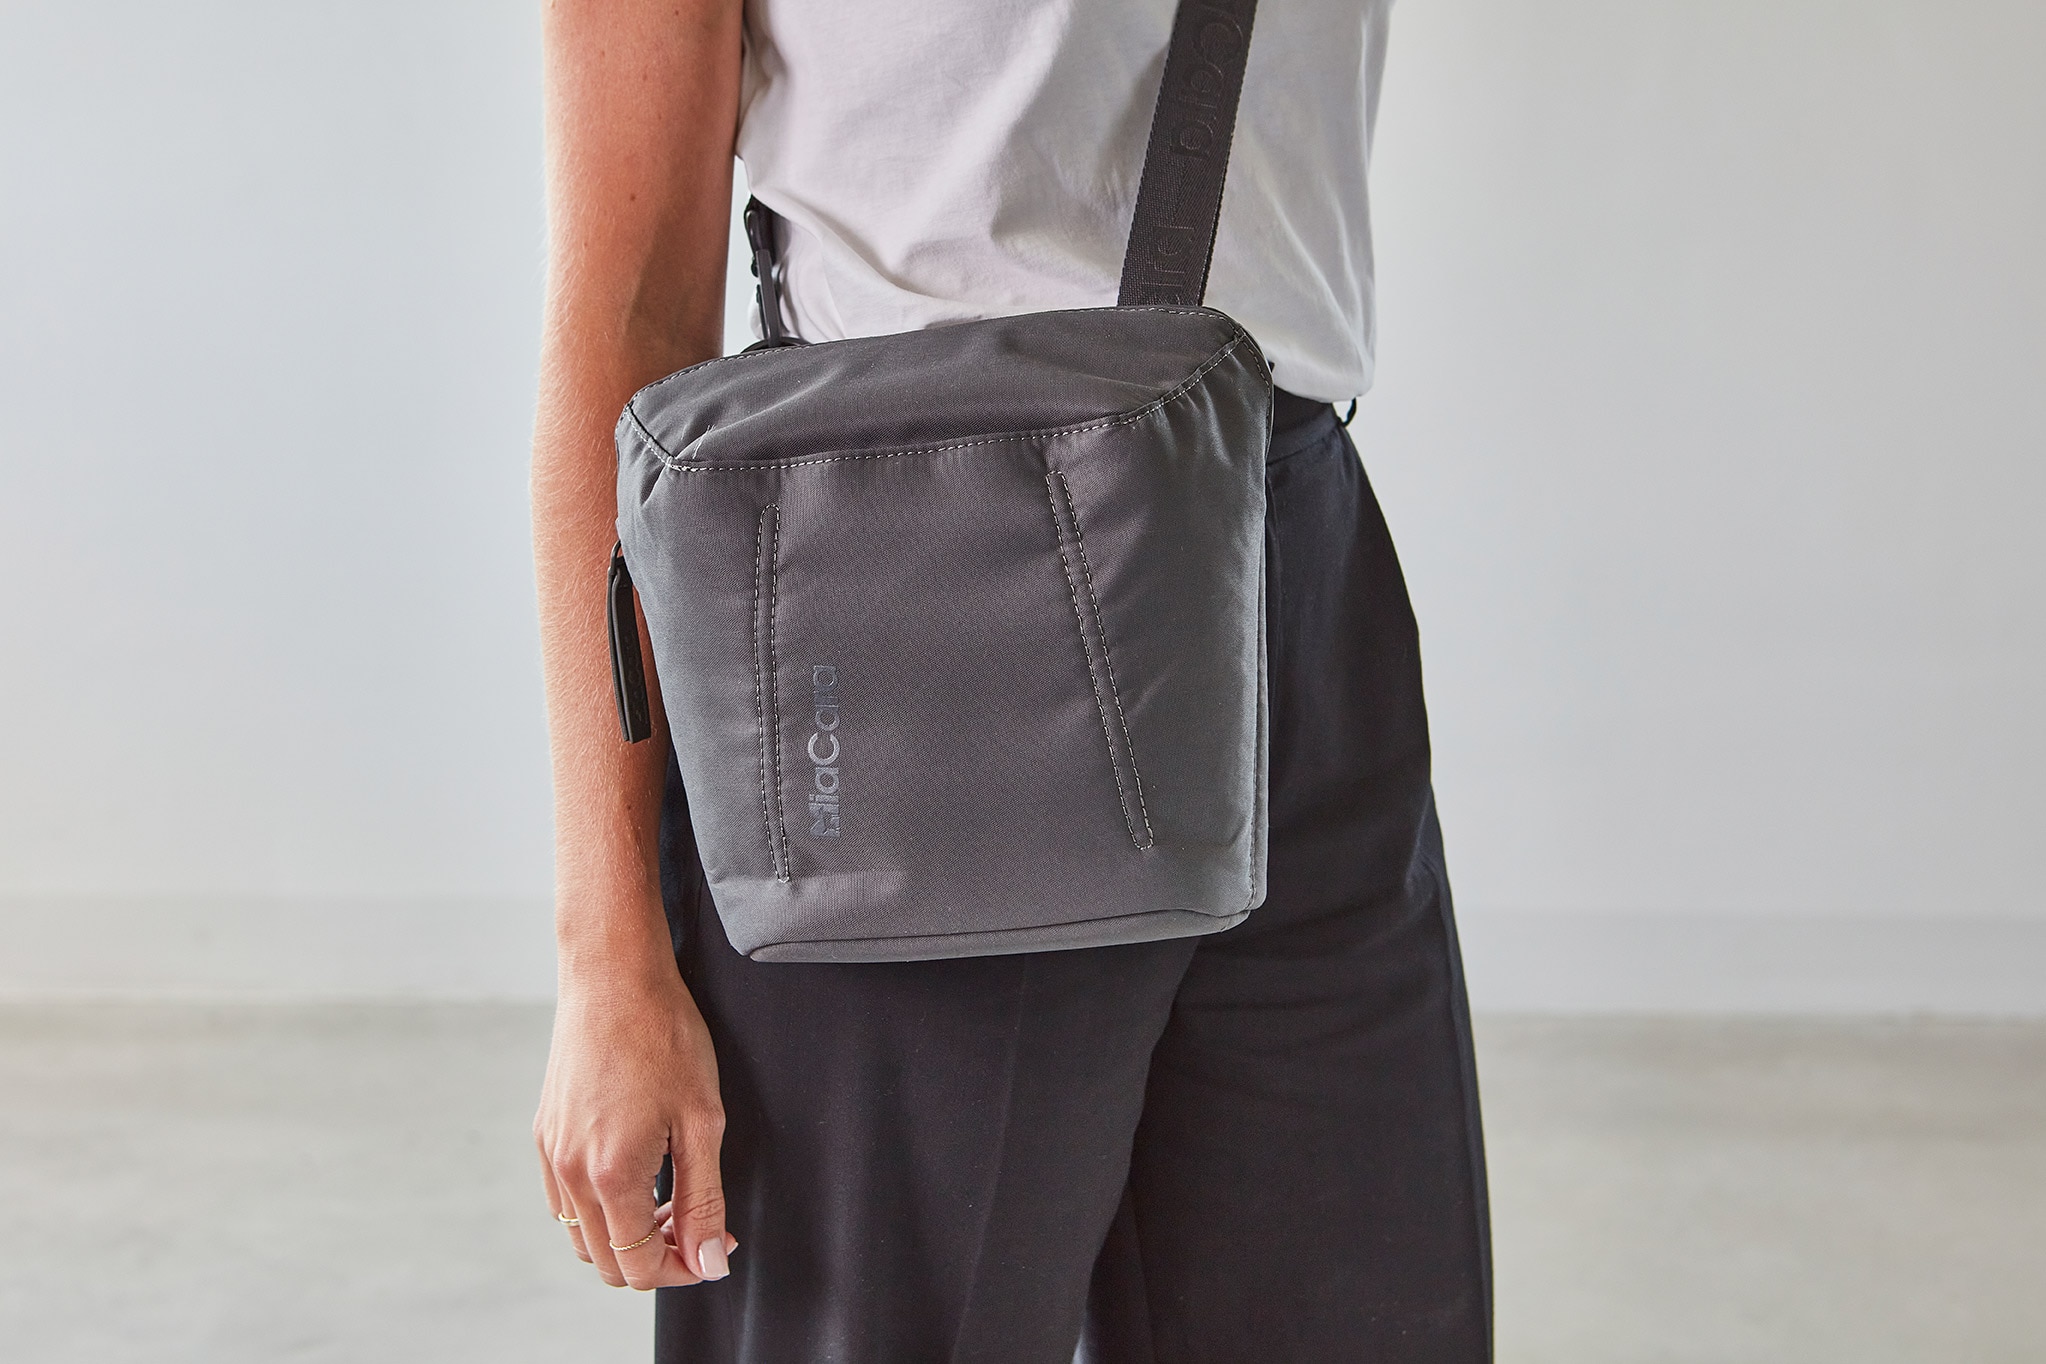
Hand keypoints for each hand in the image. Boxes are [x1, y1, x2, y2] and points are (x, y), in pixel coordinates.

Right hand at [535, 965, 736, 1288]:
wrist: (612, 977)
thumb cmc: (664, 1037)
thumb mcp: (702, 1121)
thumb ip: (704, 1201)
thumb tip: (709, 1263)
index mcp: (611, 1176)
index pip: (639, 1267)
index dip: (683, 1269)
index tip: (715, 1245)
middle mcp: (569, 1174)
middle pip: (607, 1262)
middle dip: (656, 1257)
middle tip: (698, 1222)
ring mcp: (550, 1155)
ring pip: (581, 1236)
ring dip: (625, 1236)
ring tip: (670, 1200)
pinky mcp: (543, 1133)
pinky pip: (564, 1201)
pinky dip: (599, 1209)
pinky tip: (636, 1174)